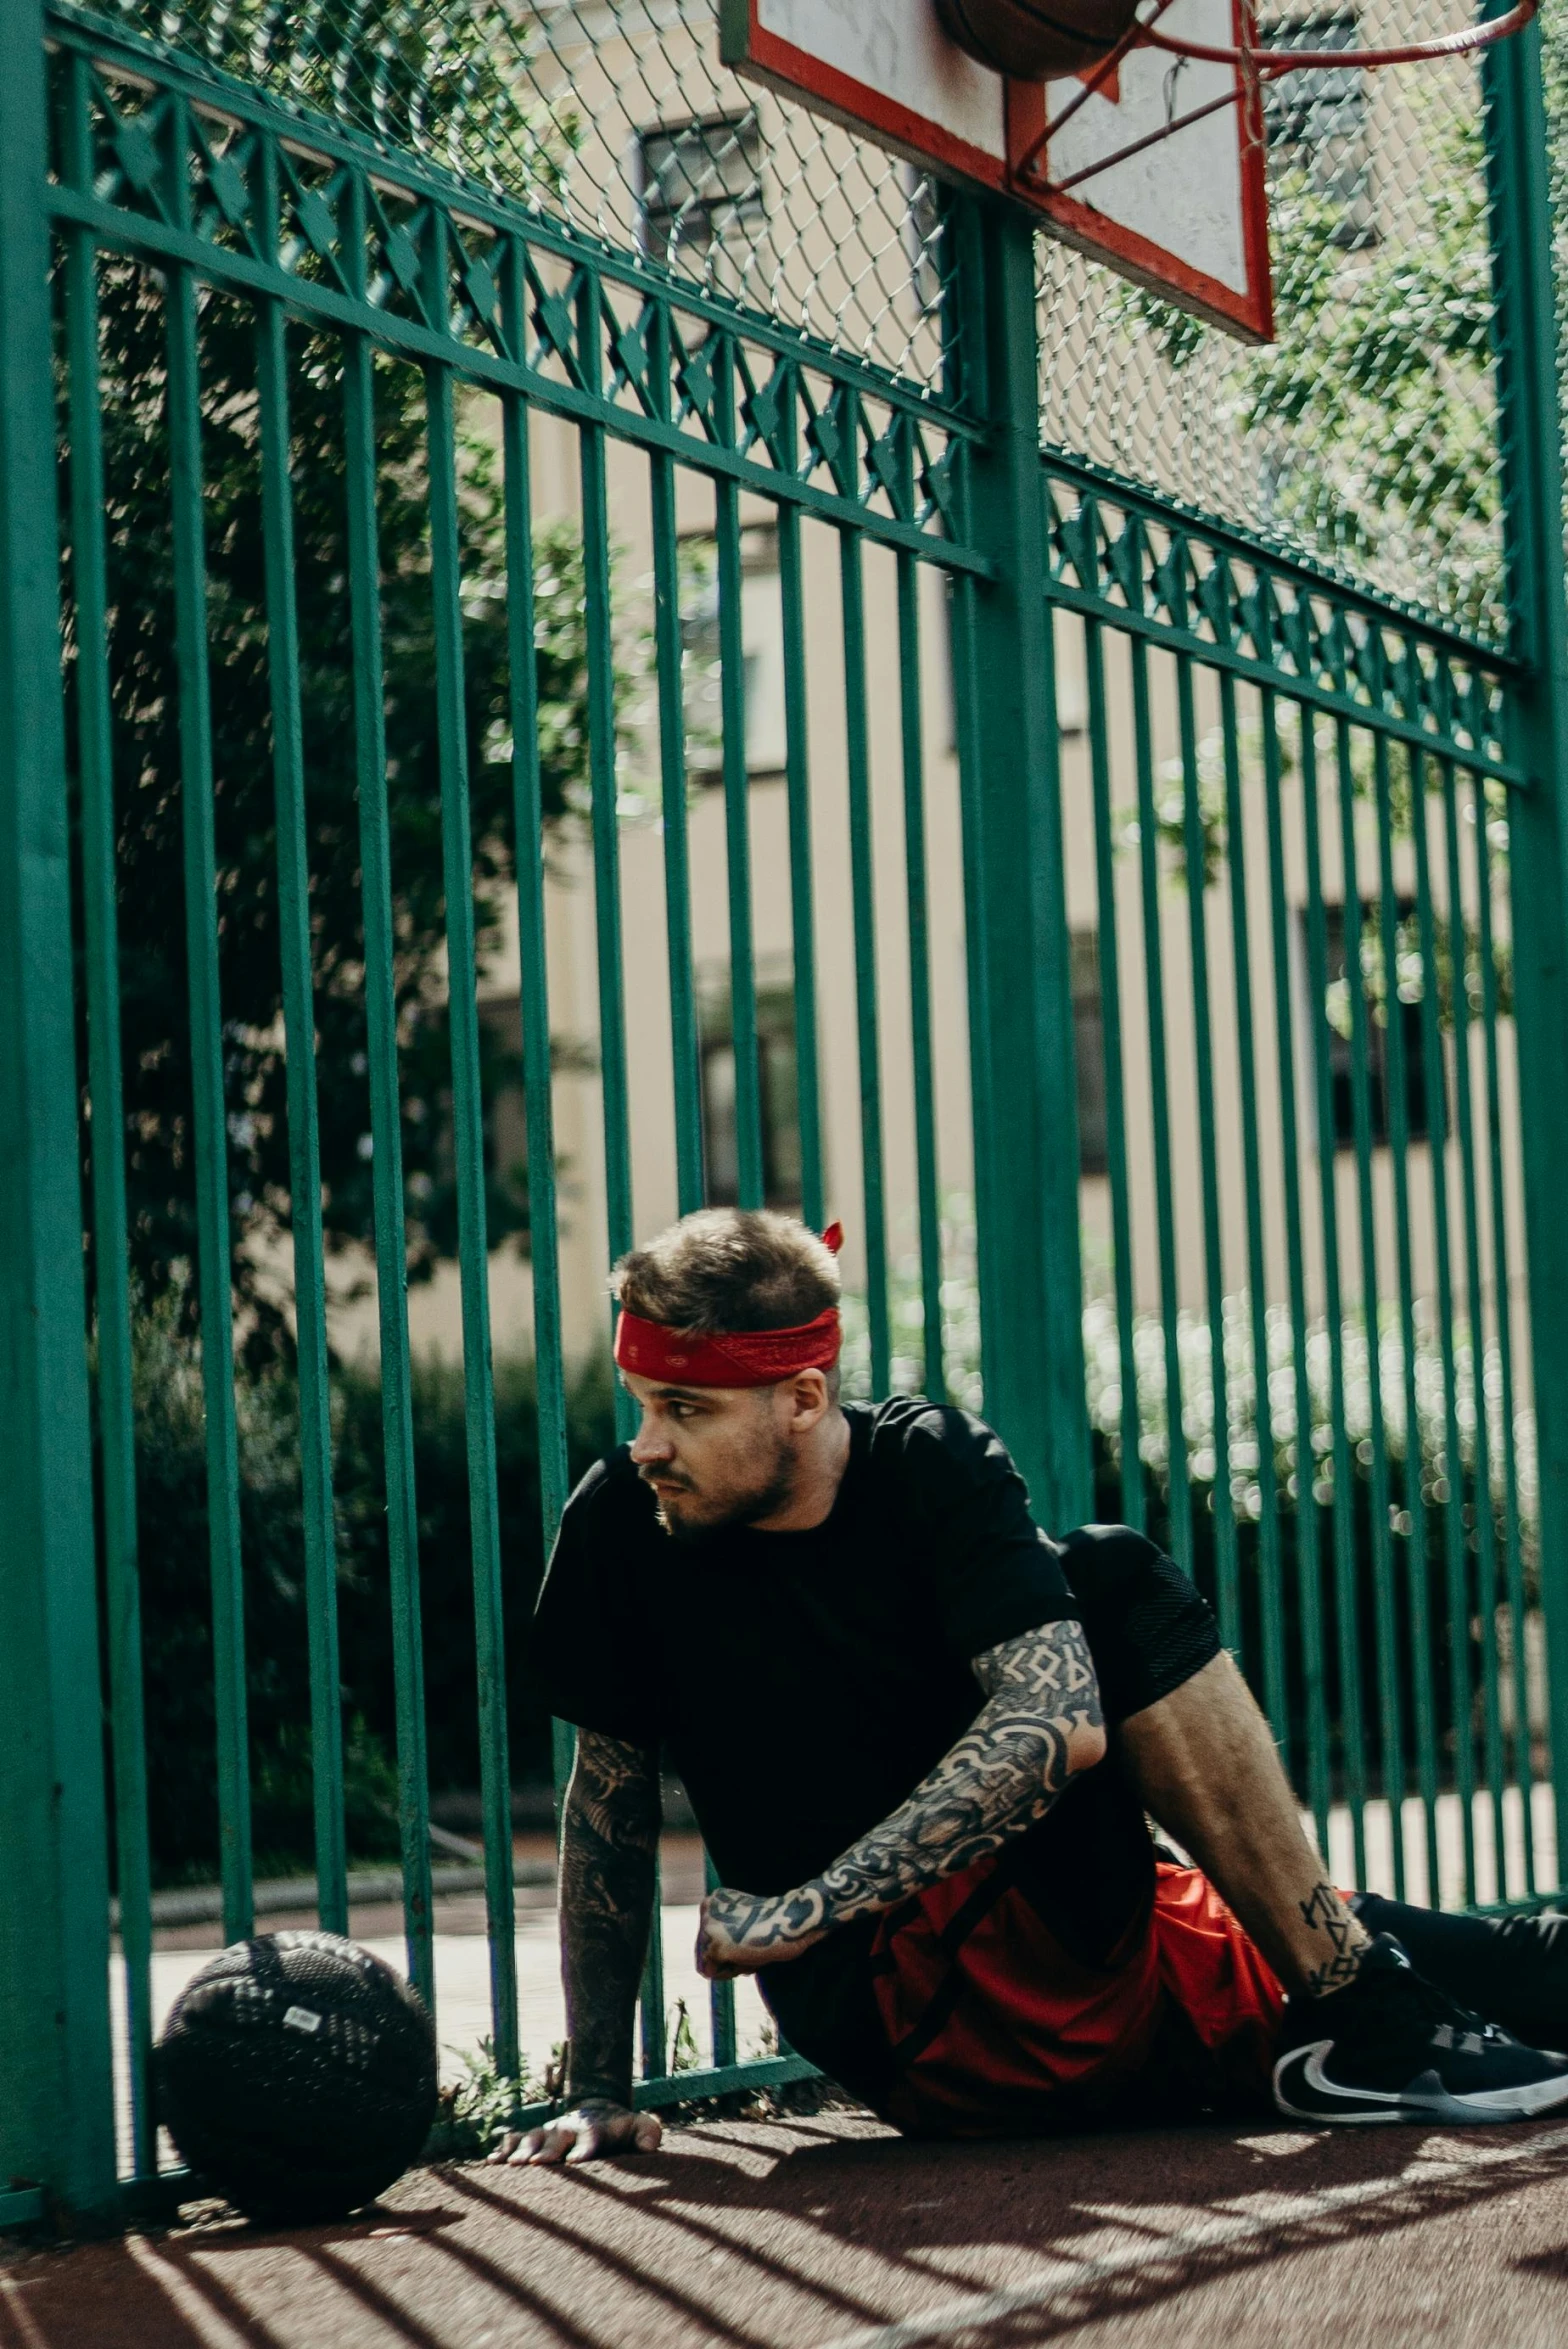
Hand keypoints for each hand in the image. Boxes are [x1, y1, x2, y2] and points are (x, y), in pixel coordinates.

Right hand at [488, 2099, 661, 2166]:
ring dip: (522, 2150)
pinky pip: (515, 2140)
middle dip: (547, 2150)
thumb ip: (648, 2133)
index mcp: (594, 2128)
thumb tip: (650, 2145)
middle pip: (557, 2137)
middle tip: (537, 2164)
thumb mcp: (639, 2126)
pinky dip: (503, 2149)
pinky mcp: (534, 2137)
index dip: (585, 2148)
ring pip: (533, 2138)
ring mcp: (549, 2131)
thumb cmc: (619, 2129)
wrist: (596, 2109)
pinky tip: (491, 2162)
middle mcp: (568, 2128)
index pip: (592, 2136)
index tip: (576, 2162)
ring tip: (512, 2165)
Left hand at [695, 1884, 827, 1979]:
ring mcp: (707, 1927)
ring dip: (729, 1965)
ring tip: (751, 1950)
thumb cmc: (776, 1926)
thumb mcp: (744, 1924)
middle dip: (727, 1958)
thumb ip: (725, 1934)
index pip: (707, 1939)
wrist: (792, 1921)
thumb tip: (706, 1966)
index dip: (730, 1948)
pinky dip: (730, 1972)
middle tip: (752, 1947)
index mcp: (713, 1901)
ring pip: (707, 1964)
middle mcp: (706, 1909)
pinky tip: (748, 1956)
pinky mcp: (714, 1946)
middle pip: (704, 1952)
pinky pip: (712, 1973)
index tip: (750, 1938)